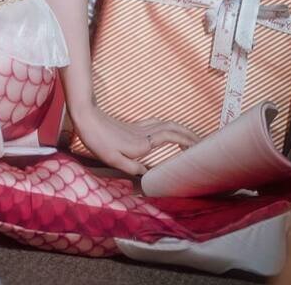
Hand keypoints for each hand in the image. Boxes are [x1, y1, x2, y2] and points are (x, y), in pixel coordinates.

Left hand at [71, 104, 200, 176]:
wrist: (86, 117)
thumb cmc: (98, 140)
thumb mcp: (112, 159)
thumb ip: (132, 167)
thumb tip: (148, 174)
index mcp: (142, 143)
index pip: (171, 137)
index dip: (187, 140)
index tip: (201, 146)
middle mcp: (144, 133)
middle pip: (173, 128)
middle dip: (189, 133)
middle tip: (203, 141)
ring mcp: (139, 128)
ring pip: (166, 124)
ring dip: (180, 129)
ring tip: (190, 137)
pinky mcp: (134, 126)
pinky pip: (157, 124)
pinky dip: (168, 127)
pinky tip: (168, 131)